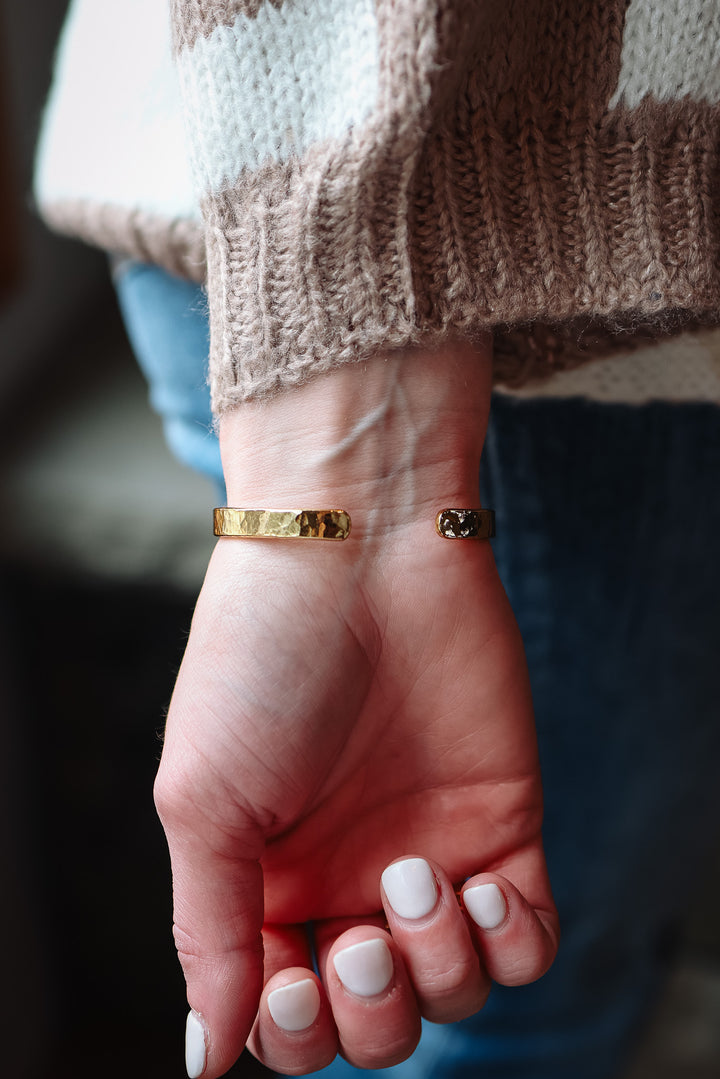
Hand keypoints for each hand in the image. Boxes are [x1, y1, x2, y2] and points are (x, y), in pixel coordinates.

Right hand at [154, 344, 558, 1076]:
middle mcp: (346, 881)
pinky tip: (482, 887)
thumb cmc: (260, 665)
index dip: (293, 1033)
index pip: (284, 1020)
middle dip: (370, 1016)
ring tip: (419, 877)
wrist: (358, 554)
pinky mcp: (501, 824)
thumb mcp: (203, 800)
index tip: (291, 982)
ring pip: (452, 995)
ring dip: (440, 970)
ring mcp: (428, 855)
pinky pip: (527, 941)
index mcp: (266, 885)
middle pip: (374, 1026)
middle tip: (362, 938)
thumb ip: (208, 934)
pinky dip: (511, 945)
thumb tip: (206, 1059)